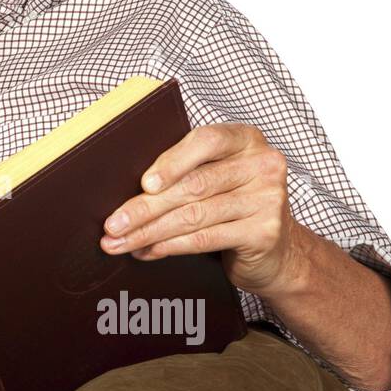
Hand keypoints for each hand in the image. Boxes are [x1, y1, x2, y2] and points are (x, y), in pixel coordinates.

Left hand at [99, 122, 304, 296]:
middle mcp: (262, 164)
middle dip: (145, 208)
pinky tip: (148, 251)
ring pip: (194, 215)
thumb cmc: (234, 205)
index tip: (144, 184)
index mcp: (245, 139)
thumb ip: (186, 171)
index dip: (172, 161)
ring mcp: (268, 199)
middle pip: (193, 185)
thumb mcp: (216, 177)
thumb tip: (129, 189)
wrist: (278, 251)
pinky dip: (170, 246)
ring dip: (149, 232)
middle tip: (113, 224)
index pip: (205, 141)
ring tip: (120, 242)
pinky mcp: (265, 232)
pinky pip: (206, 238)